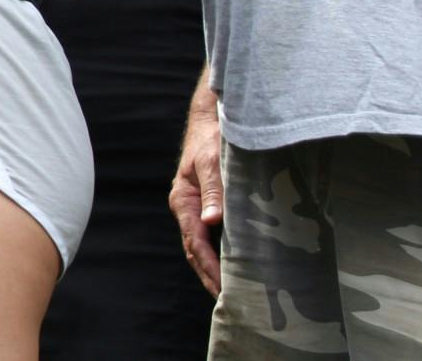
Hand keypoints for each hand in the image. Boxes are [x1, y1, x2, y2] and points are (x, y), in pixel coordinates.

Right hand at [171, 93, 224, 294]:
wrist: (213, 120)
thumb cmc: (211, 139)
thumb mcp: (212, 162)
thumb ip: (214, 191)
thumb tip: (211, 221)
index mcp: (183, 201)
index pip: (195, 243)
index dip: (210, 267)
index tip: (224, 288)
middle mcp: (189, 208)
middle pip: (197, 251)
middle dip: (211, 276)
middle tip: (232, 301)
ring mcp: (199, 209)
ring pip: (204, 246)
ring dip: (217, 268)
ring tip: (235, 292)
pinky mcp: (211, 206)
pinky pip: (214, 236)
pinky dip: (223, 254)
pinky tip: (238, 265)